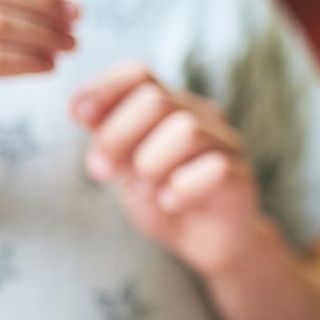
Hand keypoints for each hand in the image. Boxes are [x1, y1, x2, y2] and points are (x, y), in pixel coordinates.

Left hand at [70, 61, 261, 274]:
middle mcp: (202, 117)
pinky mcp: (241, 177)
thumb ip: (109, 136)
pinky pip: (214, 168)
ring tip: (143, 190)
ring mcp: (226, 145)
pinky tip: (170, 203)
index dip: (104, 89)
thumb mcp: (126, 165)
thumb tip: (80, 109)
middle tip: (101, 172)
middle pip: (155, 101)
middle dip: (117, 136)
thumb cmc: (163, 199)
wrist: (205, 243)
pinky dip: (182, 187)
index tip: (77, 117)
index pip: (139, 75)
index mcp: (171, 107)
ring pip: (186, 131)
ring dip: (151, 164)